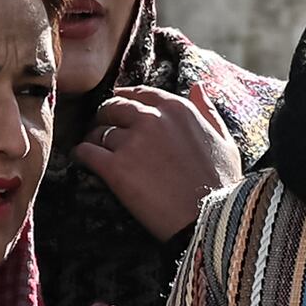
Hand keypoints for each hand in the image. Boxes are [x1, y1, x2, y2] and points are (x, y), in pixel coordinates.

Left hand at [77, 83, 240, 240]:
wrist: (208, 218)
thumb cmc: (221, 182)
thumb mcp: (224, 140)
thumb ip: (208, 110)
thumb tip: (198, 86)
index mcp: (177, 109)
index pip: (140, 93)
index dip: (126, 100)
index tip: (120, 108)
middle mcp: (151, 119)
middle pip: (114, 107)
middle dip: (106, 117)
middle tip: (103, 129)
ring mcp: (131, 142)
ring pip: (98, 131)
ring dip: (94, 139)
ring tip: (94, 148)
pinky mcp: (115, 168)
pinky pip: (87, 152)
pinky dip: (81, 155)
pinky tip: (83, 160)